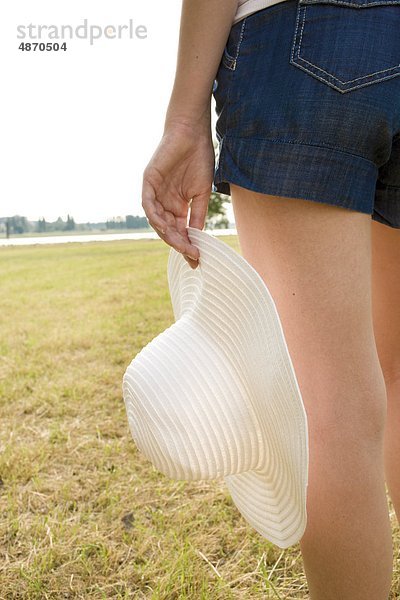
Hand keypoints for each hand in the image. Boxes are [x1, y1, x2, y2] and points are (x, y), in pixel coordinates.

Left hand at [142, 120, 214, 269]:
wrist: (193, 133)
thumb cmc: (199, 159)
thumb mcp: (202, 193)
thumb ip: (198, 215)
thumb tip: (197, 239)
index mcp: (176, 206)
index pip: (179, 231)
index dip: (187, 246)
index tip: (197, 259)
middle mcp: (163, 203)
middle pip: (168, 230)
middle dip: (179, 244)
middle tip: (192, 254)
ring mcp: (155, 193)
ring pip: (157, 221)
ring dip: (168, 235)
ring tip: (182, 245)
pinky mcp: (148, 182)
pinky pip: (148, 204)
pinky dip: (155, 217)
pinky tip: (165, 227)